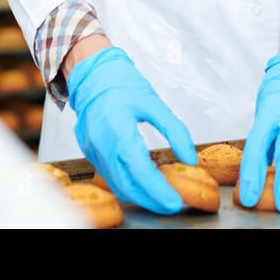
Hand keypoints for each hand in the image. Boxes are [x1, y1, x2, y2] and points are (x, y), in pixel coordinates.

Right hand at [66, 45, 198, 213]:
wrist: (93, 74)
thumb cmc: (122, 84)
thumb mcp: (155, 104)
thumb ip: (175, 131)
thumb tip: (190, 158)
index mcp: (118, 130)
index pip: (140, 171)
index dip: (158, 191)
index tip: (175, 201)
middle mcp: (102, 145)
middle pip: (126, 185)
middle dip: (150, 200)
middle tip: (171, 205)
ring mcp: (92, 150)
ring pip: (116, 184)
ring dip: (138, 196)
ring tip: (159, 198)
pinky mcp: (89, 152)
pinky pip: (108, 175)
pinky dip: (126, 184)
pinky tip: (141, 183)